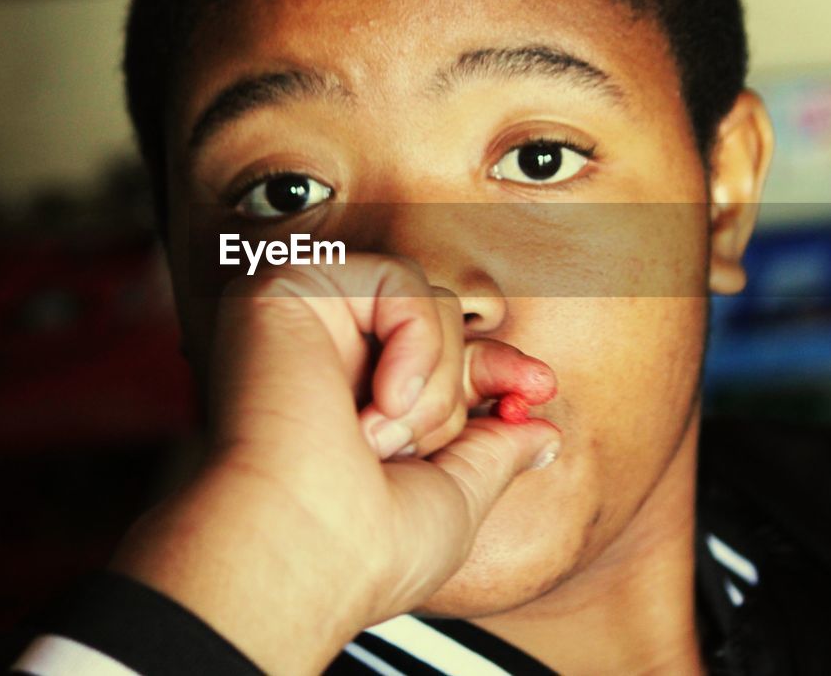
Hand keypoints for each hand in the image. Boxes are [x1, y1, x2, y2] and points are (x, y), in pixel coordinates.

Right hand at [111, 255, 561, 673]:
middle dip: (472, 372)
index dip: (493, 367)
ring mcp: (305, 320)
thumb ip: (492, 454)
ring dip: (435, 379)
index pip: (436, 356)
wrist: (299, 552)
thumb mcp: (452, 501)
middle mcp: (324, 358)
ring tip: (386, 438)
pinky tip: (379, 404)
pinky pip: (395, 278)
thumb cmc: (363, 550)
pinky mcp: (289, 287)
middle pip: (436, 317)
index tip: (539, 390)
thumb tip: (542, 435)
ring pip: (424, 297)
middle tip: (478, 421)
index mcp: (349, 404)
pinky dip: (414, 340)